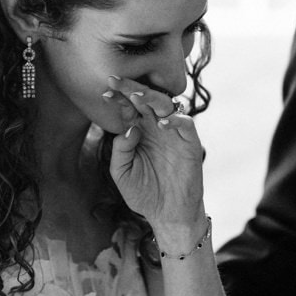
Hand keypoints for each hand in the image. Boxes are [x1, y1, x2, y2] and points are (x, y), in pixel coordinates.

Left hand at [103, 76, 204, 229]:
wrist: (168, 214)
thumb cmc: (144, 193)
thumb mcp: (122, 174)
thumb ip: (120, 151)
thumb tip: (129, 129)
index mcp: (139, 131)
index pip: (128, 108)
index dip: (118, 98)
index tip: (105, 92)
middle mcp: (156, 127)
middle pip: (145, 100)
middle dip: (132, 89)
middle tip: (116, 81)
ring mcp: (173, 134)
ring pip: (166, 105)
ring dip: (152, 98)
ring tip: (138, 96)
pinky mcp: (190, 144)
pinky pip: (186, 124)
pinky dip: (176, 120)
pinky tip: (162, 123)